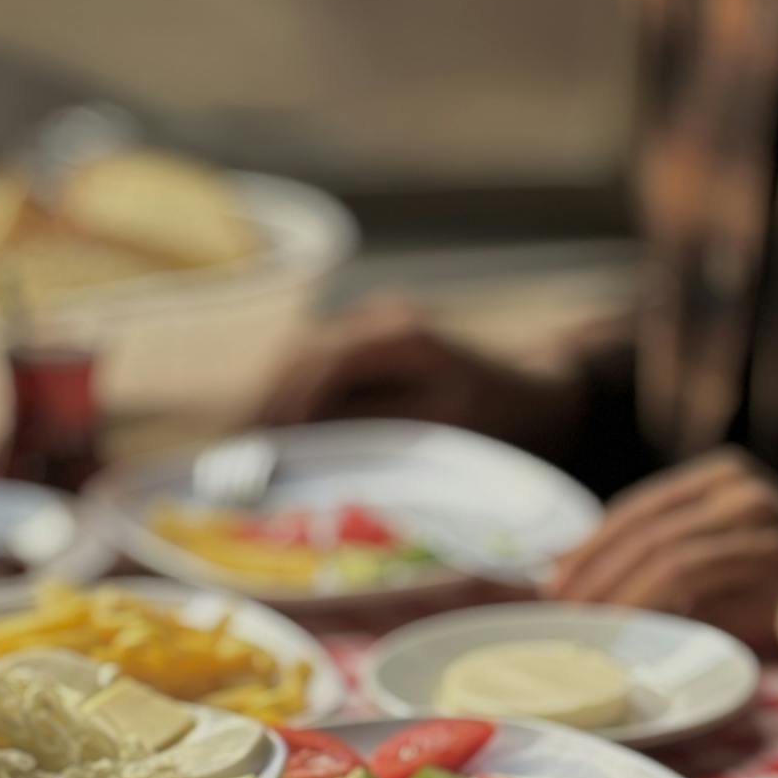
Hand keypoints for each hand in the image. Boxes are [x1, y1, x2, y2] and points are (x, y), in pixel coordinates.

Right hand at [258, 295, 580, 453]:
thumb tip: (306, 436)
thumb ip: (377, 426)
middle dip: (266, 405)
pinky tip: (275, 439)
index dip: (285, 405)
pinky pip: (314, 368)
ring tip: (247, 453)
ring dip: (272, 402)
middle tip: (238, 459)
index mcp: (400, 335)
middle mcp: (380, 319)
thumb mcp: (445, 428)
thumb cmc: (503, 421)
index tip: (262, 449)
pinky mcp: (367, 346)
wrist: (538, 397)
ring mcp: (371, 327)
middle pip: (300, 355)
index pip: (322, 362)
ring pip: (300, 358)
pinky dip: (290, 401)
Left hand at [545, 447, 777, 645]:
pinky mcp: (768, 545)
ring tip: (586, 627)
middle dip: (591, 575)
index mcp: (718, 477)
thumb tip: (568, 580)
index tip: (555, 587)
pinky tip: (624, 628)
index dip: (588, 550)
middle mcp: (735, 484)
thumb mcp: (717, 565)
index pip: (635, 511)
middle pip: (640, 529)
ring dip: (613, 593)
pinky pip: (686, 574)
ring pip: (659, 552)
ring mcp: (755, 509)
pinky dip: (645, 603)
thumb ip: (662, 563)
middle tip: (561, 616)